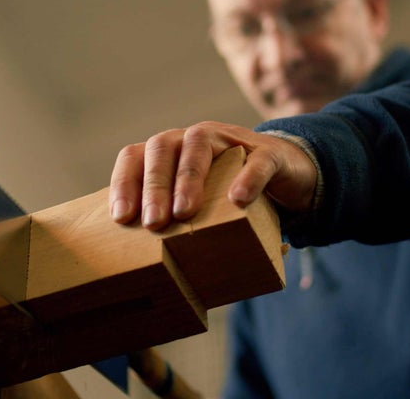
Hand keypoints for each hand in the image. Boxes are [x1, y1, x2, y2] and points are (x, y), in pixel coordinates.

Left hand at [109, 121, 316, 229]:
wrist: (287, 175)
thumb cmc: (229, 195)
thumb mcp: (199, 206)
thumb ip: (175, 223)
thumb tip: (146, 272)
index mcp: (169, 152)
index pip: (135, 157)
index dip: (124, 184)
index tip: (122, 218)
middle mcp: (194, 138)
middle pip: (162, 147)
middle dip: (154, 186)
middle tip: (154, 222)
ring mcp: (230, 140)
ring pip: (199, 143)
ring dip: (188, 177)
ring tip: (185, 212)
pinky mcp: (268, 152)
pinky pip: (256, 159)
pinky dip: (247, 177)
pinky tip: (238, 199)